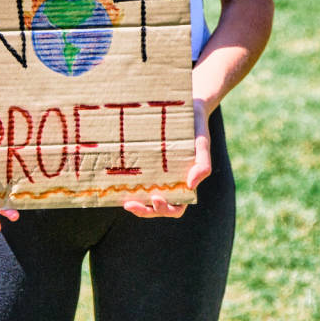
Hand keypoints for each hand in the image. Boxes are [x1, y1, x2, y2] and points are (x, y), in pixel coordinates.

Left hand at [123, 99, 211, 219]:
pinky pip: (135, 181)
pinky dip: (127, 186)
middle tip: (131, 204)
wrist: (188, 109)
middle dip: (145, 211)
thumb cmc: (196, 130)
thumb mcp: (202, 145)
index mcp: (184, 185)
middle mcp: (169, 183)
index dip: (165, 209)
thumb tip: (191, 185)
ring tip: (125, 201)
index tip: (156, 198)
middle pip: (156, 208)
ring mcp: (156, 175)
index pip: (176, 208)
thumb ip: (203, 166)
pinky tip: (116, 183)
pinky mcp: (144, 164)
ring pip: (144, 199)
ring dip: (135, 204)